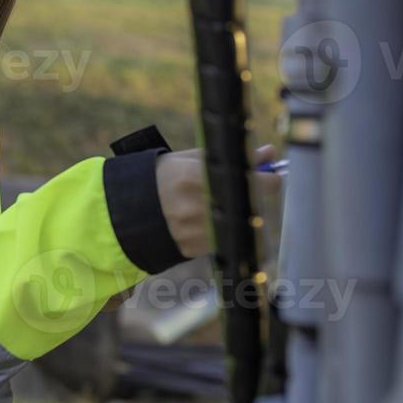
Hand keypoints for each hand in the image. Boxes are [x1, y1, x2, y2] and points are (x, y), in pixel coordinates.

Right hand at [155, 143, 281, 259]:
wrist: (131, 207)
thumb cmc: (164, 176)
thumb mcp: (193, 158)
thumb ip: (230, 158)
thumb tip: (267, 154)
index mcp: (195, 178)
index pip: (249, 182)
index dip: (268, 178)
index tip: (271, 174)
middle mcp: (195, 207)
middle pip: (246, 204)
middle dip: (254, 195)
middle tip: (254, 185)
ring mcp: (193, 232)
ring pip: (237, 224)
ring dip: (239, 212)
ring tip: (225, 200)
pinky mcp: (191, 249)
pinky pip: (222, 238)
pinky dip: (223, 228)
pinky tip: (210, 218)